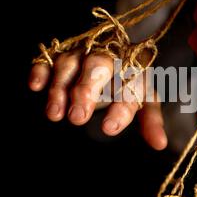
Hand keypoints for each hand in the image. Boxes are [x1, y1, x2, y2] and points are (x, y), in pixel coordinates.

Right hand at [29, 52, 167, 149]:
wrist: (117, 51)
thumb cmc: (130, 83)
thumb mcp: (144, 100)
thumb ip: (151, 121)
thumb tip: (160, 145)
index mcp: (134, 67)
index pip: (129, 86)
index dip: (120, 108)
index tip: (109, 128)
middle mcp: (108, 55)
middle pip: (97, 66)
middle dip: (86, 91)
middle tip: (78, 118)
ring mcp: (82, 52)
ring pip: (70, 64)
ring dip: (60, 88)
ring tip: (55, 114)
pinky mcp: (61, 54)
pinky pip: (48, 58)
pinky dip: (41, 70)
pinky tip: (36, 86)